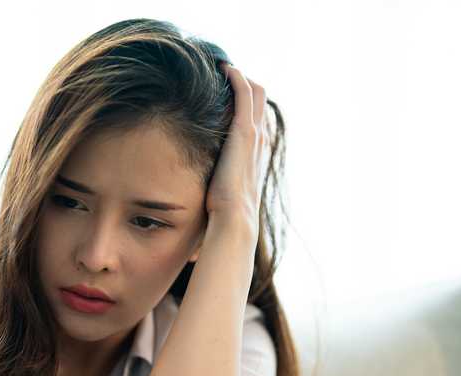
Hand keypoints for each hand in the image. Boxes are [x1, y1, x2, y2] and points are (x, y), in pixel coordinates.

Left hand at [204, 62, 266, 250]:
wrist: (233, 223)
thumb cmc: (224, 219)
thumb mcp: (220, 199)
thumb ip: (214, 191)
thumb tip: (199, 212)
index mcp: (255, 158)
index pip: (256, 124)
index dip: (246, 107)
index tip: (227, 96)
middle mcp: (260, 144)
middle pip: (261, 104)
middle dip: (246, 87)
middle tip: (226, 75)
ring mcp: (254, 137)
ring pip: (256, 95)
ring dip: (242, 78)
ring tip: (225, 67)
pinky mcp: (244, 133)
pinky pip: (245, 95)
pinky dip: (237, 79)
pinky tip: (225, 68)